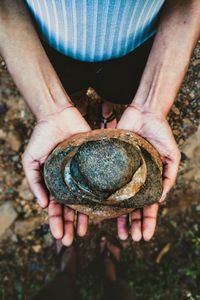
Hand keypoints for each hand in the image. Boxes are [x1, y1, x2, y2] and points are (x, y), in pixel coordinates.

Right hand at [22, 106, 90, 245]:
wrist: (57, 116)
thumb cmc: (41, 137)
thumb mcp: (30, 160)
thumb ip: (34, 182)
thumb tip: (41, 206)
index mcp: (53, 182)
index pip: (54, 207)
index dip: (56, 222)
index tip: (59, 236)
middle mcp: (68, 181)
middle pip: (69, 208)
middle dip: (69, 225)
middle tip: (71, 242)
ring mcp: (81, 175)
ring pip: (83, 200)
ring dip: (83, 217)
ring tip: (85, 233)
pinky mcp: (93, 165)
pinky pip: (97, 183)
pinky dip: (99, 197)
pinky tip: (102, 209)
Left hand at [116, 105, 180, 240]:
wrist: (144, 113)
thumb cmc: (161, 133)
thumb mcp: (171, 155)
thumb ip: (168, 176)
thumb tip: (161, 199)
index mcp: (150, 180)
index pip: (149, 206)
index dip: (148, 221)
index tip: (145, 236)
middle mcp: (134, 179)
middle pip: (133, 207)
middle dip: (134, 224)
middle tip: (130, 239)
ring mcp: (122, 173)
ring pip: (118, 199)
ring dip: (119, 217)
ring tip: (118, 232)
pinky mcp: (110, 163)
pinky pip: (105, 181)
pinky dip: (103, 194)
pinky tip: (100, 207)